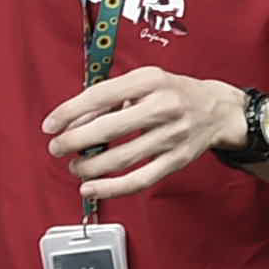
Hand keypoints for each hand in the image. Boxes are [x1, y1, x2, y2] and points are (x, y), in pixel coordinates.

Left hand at [41, 67, 240, 202]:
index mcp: (151, 80)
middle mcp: (163, 106)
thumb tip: (73, 123)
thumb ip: (110, 99)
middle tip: (57, 148)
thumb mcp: (144, 83)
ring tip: (75, 165)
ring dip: (88, 166)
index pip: (100, 95)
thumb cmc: (175, 93)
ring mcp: (172, 135)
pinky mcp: (177, 160)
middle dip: (73, 141)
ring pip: (120, 158)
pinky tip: (90, 188)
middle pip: (108, 129)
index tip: (50, 125)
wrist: (219, 109)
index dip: (68, 112)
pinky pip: (139, 180)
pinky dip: (110, 188)